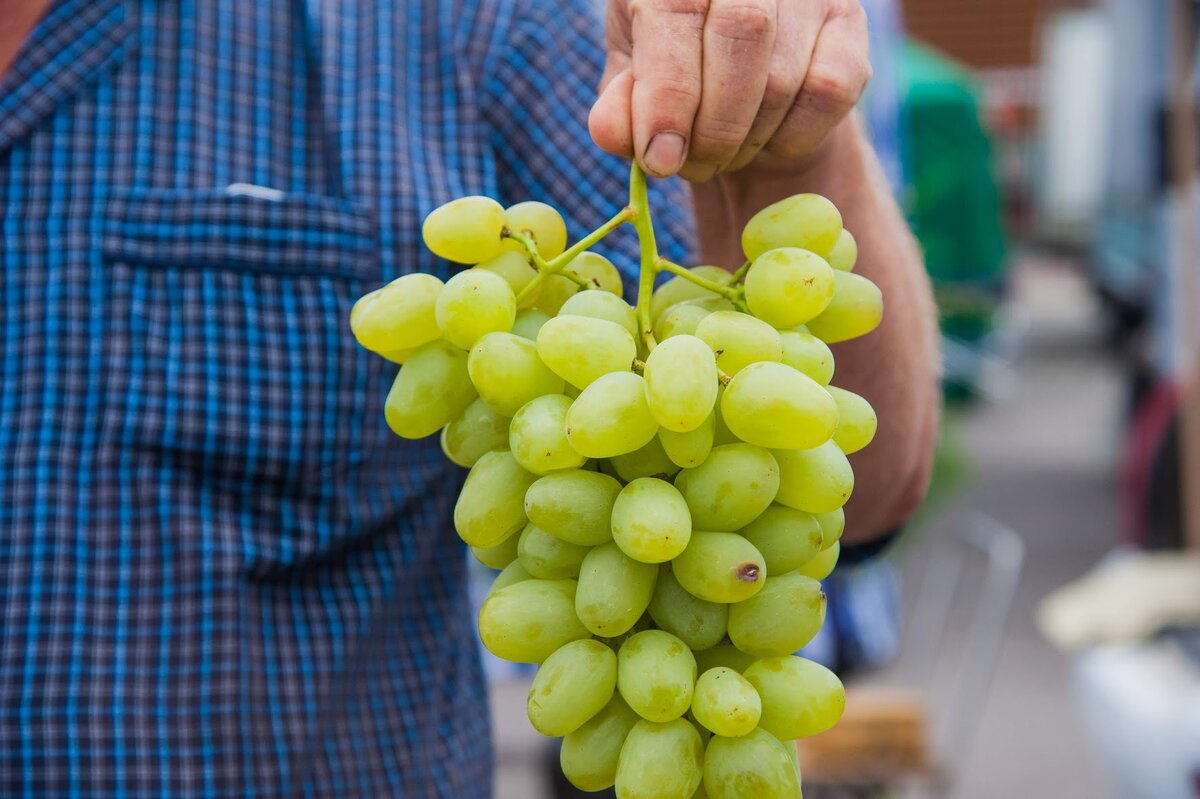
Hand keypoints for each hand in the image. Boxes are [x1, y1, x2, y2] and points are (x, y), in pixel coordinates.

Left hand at [589, 0, 871, 181]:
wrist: (740, 69)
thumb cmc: (672, 69)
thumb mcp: (629, 85)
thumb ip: (617, 108)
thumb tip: (615, 134)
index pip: (676, 11)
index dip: (668, 95)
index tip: (660, 160)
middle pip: (742, 37)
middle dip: (713, 127)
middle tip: (694, 166)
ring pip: (784, 75)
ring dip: (747, 141)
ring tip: (721, 155)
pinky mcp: (850, 21)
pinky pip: (828, 92)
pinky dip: (791, 137)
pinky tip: (766, 139)